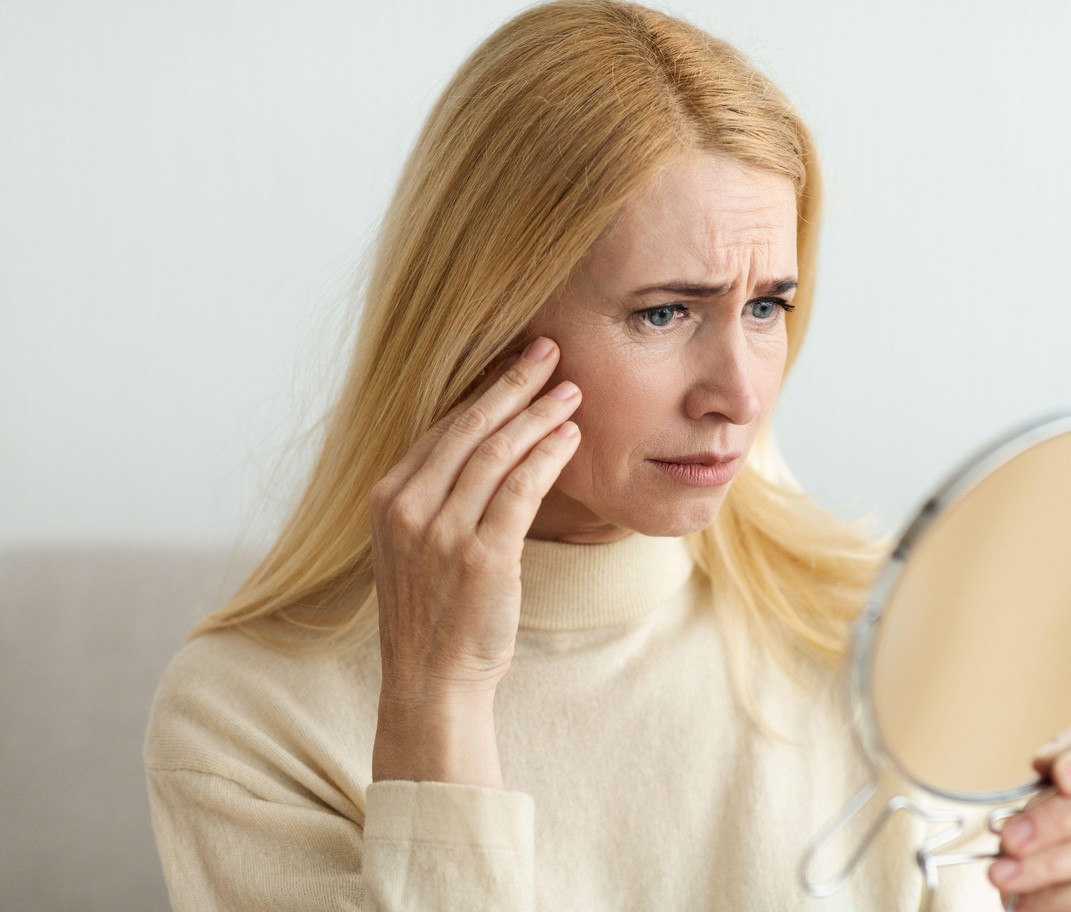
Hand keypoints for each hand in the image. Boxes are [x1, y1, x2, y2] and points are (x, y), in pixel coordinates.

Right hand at [368, 336, 580, 783]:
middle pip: (470, 426)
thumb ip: (437, 496)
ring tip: (572, 390)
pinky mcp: (480, 556)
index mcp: (387, 498)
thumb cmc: (433, 613)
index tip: (516, 363)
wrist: (430, 681)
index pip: (442, 427)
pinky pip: (520, 489)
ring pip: (497, 451)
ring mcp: (441, 531)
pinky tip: (571, 436)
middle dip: (514, 382)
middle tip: (551, 350)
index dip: (483, 390)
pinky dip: (548, 456)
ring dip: (539, 413)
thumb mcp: (417, 545)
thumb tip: (484, 445)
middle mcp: (407, 507)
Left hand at [988, 721, 1070, 910]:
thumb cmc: (1059, 857)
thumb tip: (1045, 766)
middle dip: (1055, 819)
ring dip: (1048, 864)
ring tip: (1006, 876)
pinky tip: (1032, 903)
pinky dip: (1062, 898)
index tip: (1058, 773)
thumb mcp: (1048, 815)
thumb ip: (1051, 789)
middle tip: (1009, 838)